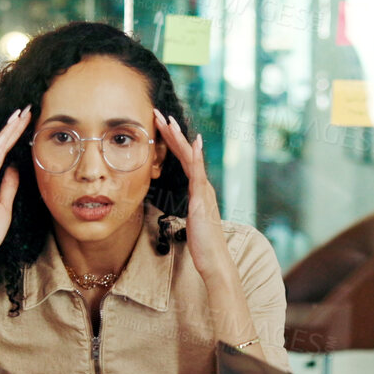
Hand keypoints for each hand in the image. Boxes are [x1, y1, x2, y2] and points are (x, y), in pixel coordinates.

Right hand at [0, 105, 31, 273]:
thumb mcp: (3, 206)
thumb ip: (7, 186)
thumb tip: (15, 168)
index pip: (0, 153)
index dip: (12, 135)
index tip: (25, 120)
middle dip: (11, 127)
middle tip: (25, 109)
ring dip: (7, 133)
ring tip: (20, 116)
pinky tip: (7, 138)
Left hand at [153, 110, 225, 276]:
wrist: (214, 260)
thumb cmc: (202, 245)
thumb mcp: (191, 221)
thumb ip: (188, 208)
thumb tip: (181, 204)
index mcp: (198, 190)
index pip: (183, 160)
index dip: (172, 142)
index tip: (160, 126)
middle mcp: (202, 186)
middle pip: (185, 153)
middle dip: (172, 132)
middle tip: (159, 113)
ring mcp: (204, 191)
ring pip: (190, 158)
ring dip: (179, 138)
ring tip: (168, 120)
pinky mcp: (202, 200)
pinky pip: (199, 174)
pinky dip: (196, 157)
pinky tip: (194, 143)